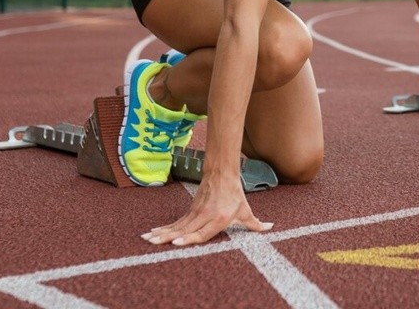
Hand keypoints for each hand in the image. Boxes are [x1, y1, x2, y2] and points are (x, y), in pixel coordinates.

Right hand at [141, 173, 271, 246]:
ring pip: (177, 225)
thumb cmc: (235, 194)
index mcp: (219, 217)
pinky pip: (176, 222)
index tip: (177, 242)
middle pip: (185, 229)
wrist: (222, 173)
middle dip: (169, 237)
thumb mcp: (246, 210)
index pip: (203, 231)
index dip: (190, 238)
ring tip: (148, 240)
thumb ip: (255, 223)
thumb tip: (270, 227)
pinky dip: (164, 228)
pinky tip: (153, 233)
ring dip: (162, 233)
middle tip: (154, 243)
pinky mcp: (190, 210)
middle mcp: (206, 215)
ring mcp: (196, 212)